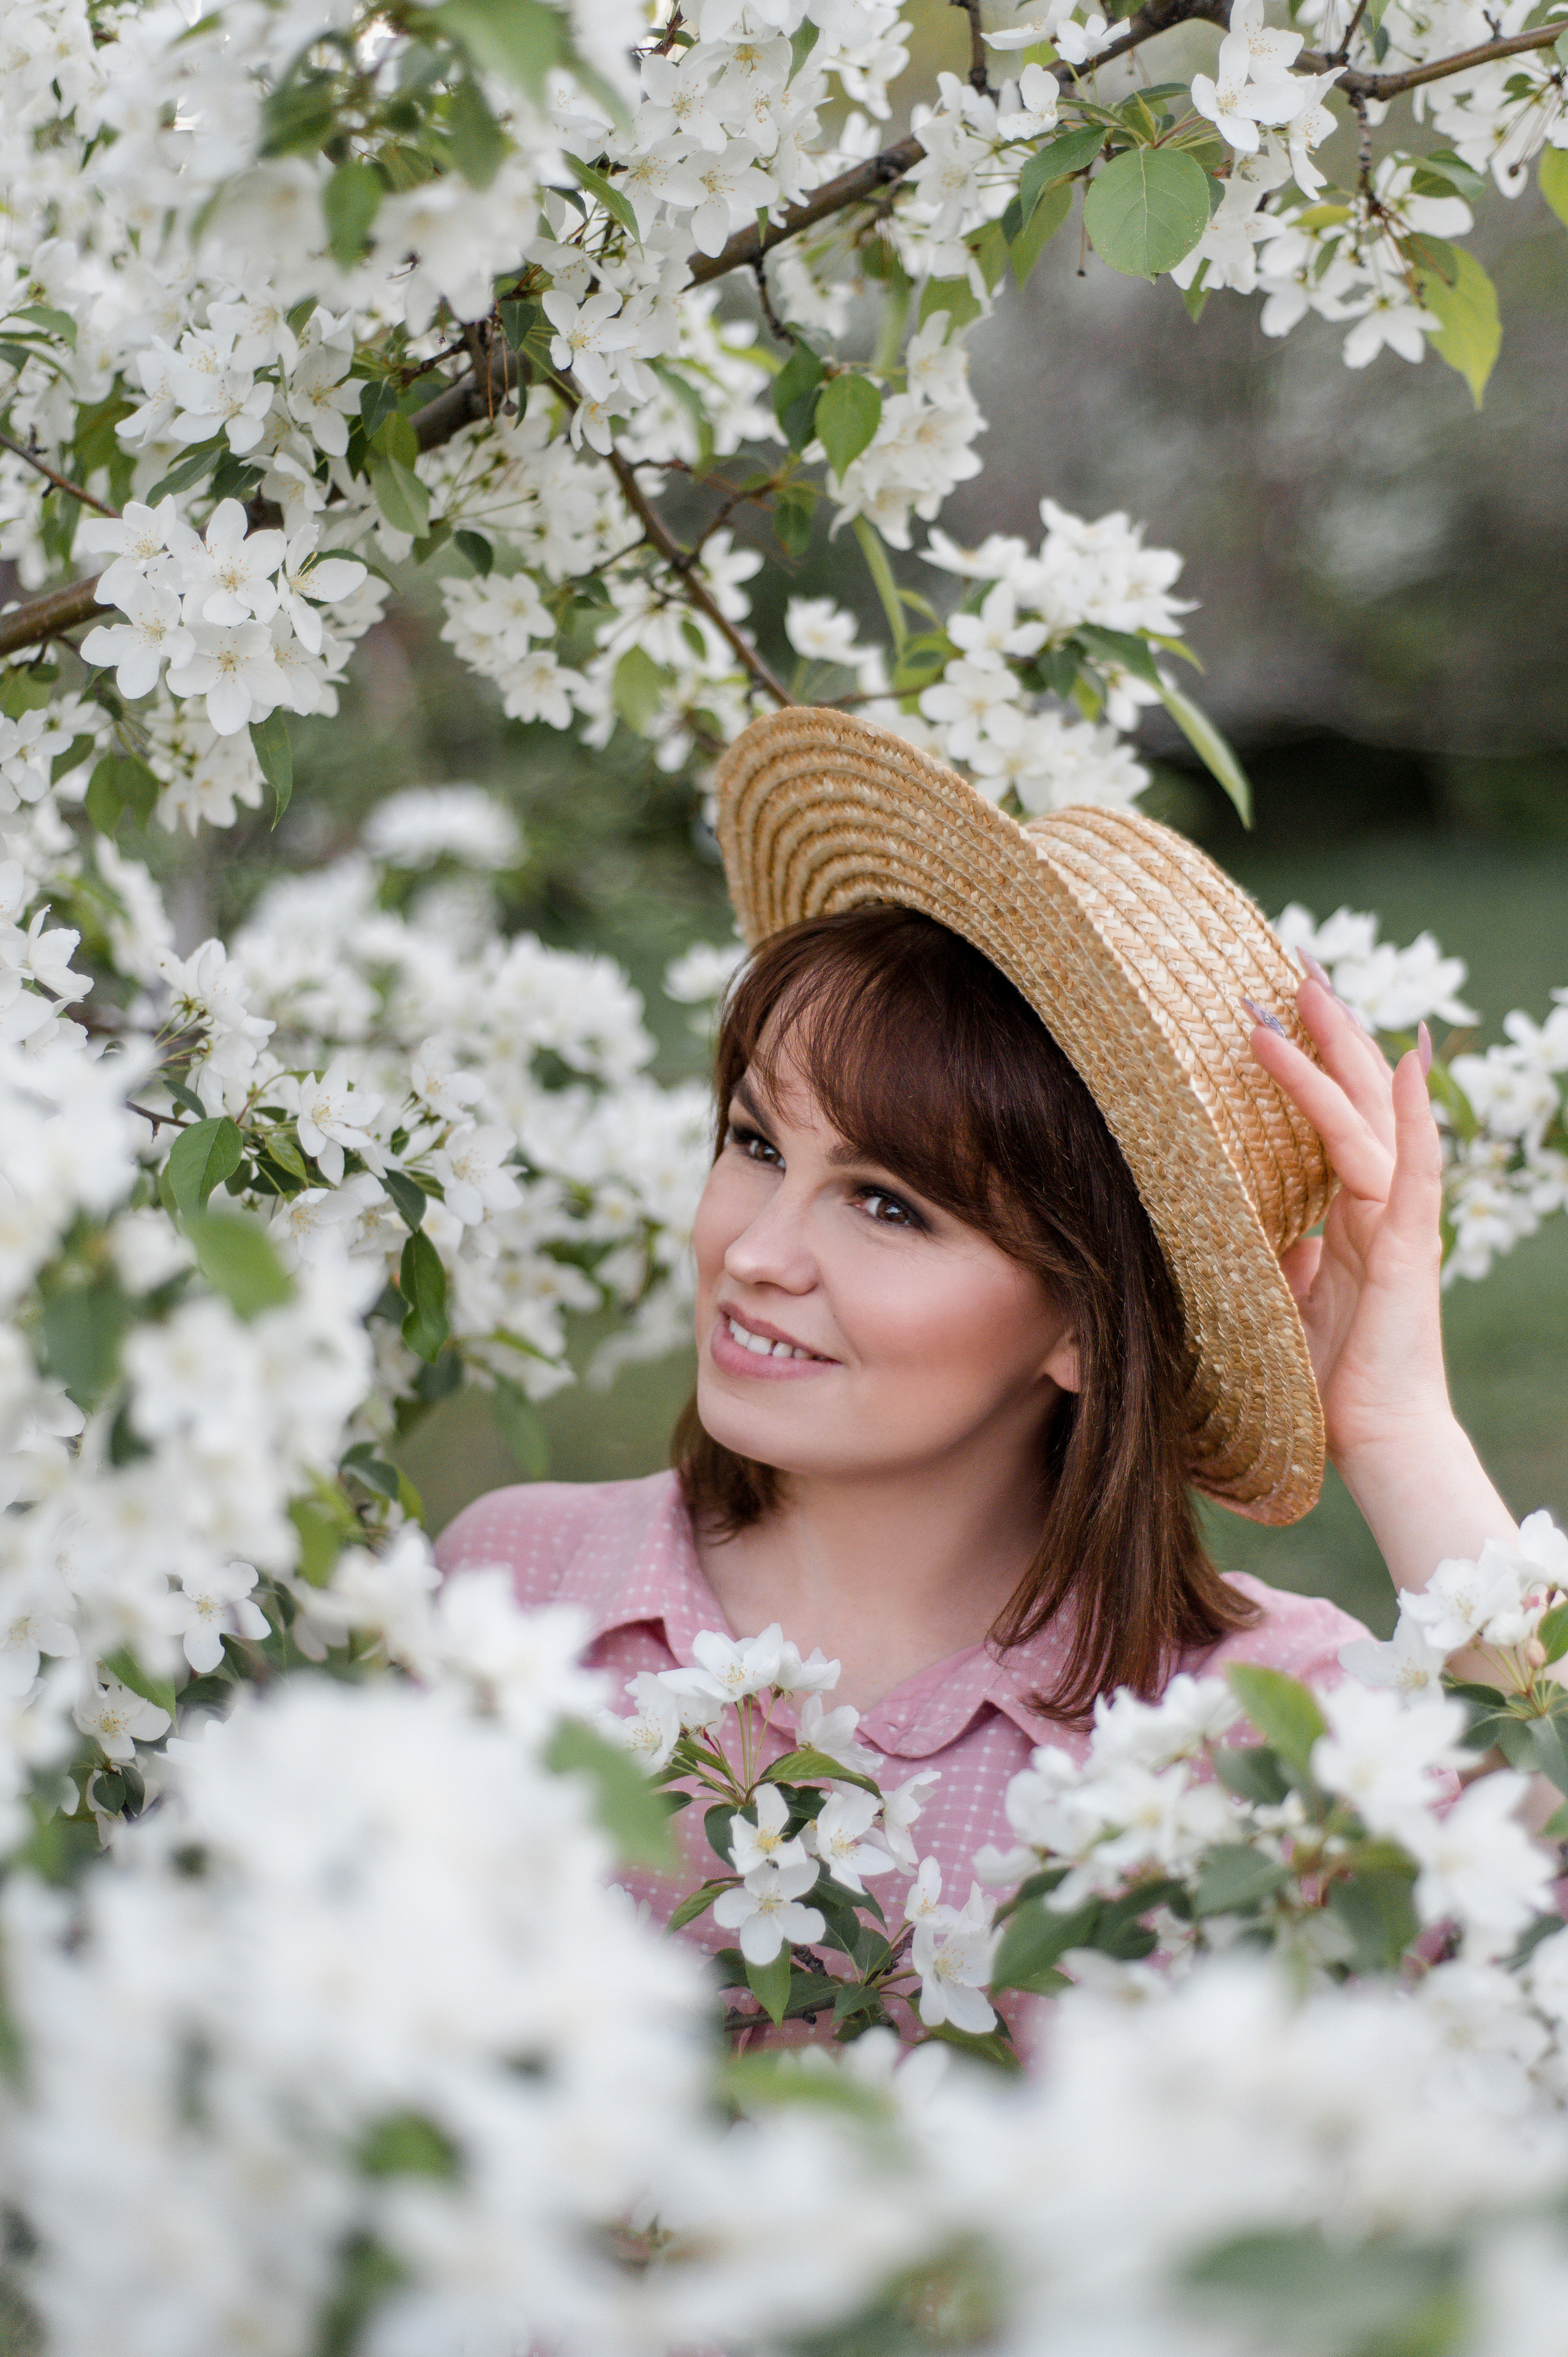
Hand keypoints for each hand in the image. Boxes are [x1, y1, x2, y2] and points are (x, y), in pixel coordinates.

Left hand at [1247, 975, 1517, 1602]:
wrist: (1375, 1442)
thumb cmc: (1327, 1383)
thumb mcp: (1282, 1303)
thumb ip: (1282, 1260)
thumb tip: (1273, 1231)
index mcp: (1349, 1213)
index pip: (1331, 1115)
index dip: (1306, 1058)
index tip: (1272, 1004)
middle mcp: (1377, 1203)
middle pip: (1356, 1093)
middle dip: (1327, 1025)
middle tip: (1293, 958)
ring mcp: (1397, 1220)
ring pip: (1370, 1115)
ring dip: (1339, 1049)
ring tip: (1306, 987)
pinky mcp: (1407, 1247)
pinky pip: (1407, 1167)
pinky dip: (1404, 1114)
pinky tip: (1401, 1062)